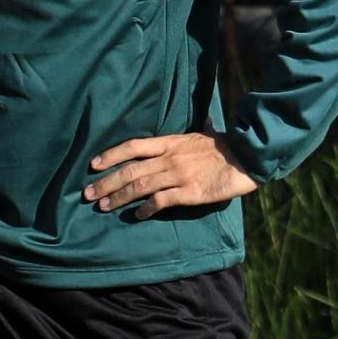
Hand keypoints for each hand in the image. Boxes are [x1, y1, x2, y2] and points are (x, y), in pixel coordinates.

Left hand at [83, 132, 257, 219]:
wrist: (249, 157)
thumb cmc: (226, 147)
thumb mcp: (203, 135)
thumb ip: (191, 134)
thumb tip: (200, 123)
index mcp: (170, 142)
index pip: (133, 146)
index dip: (111, 155)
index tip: (93, 165)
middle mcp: (170, 158)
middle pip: (130, 170)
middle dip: (106, 182)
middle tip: (88, 194)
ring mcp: (179, 175)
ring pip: (141, 186)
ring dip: (119, 197)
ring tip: (103, 206)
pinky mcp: (190, 193)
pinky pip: (162, 201)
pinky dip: (147, 209)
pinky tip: (137, 215)